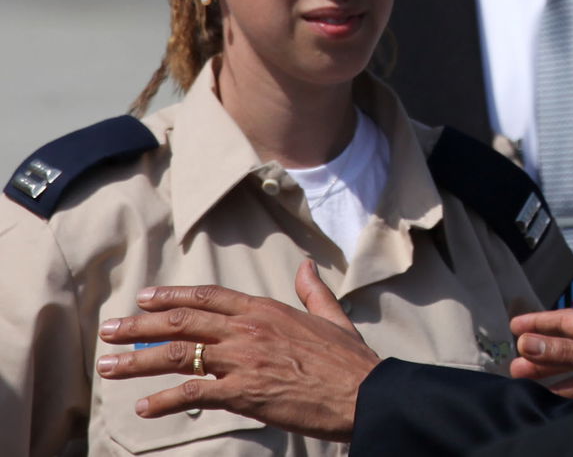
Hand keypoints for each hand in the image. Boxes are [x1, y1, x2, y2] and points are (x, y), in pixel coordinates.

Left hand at [95, 260, 378, 440]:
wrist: (364, 391)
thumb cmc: (350, 359)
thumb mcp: (333, 316)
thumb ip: (313, 290)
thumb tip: (307, 266)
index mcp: (267, 309)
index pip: (208, 297)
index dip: (172, 296)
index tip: (144, 298)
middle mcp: (249, 329)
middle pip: (182, 322)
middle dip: (139, 326)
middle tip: (108, 330)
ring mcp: (244, 360)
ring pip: (179, 355)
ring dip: (137, 360)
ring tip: (107, 367)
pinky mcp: (245, 393)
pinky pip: (194, 394)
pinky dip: (166, 401)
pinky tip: (144, 408)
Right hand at [508, 308, 572, 397]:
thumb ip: (567, 353)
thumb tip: (528, 343)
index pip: (565, 321)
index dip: (539, 322)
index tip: (515, 326)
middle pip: (565, 344)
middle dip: (538, 351)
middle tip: (513, 363)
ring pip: (571, 364)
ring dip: (547, 370)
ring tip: (521, 378)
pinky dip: (566, 388)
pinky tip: (549, 395)